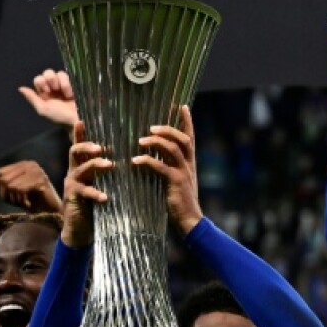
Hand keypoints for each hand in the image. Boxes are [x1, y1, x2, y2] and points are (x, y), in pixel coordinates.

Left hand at [0, 161, 62, 212]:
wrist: (51, 214)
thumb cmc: (33, 202)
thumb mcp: (13, 193)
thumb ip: (0, 184)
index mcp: (24, 164)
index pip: (0, 173)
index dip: (3, 189)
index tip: (15, 196)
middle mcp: (31, 164)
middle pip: (4, 179)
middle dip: (9, 195)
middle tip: (20, 201)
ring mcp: (37, 172)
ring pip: (11, 185)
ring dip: (16, 199)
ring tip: (26, 203)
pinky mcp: (41, 181)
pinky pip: (20, 189)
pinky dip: (21, 200)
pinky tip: (29, 204)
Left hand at [19, 68, 78, 127]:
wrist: (77, 120)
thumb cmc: (60, 117)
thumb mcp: (43, 109)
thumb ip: (32, 98)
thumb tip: (20, 88)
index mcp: (44, 94)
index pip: (38, 79)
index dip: (42, 83)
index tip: (47, 93)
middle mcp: (53, 88)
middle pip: (48, 73)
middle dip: (51, 79)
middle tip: (55, 90)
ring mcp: (64, 86)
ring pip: (58, 73)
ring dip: (60, 82)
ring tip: (65, 94)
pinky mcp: (73, 85)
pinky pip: (68, 76)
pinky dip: (68, 84)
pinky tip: (70, 94)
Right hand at [59, 121, 111, 248]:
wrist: (81, 230)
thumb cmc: (96, 206)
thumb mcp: (103, 185)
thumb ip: (109, 173)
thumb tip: (127, 159)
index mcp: (82, 166)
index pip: (81, 145)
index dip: (80, 133)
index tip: (82, 119)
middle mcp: (74, 172)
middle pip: (75, 151)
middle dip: (88, 146)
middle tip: (102, 147)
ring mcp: (72, 185)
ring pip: (81, 169)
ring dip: (95, 165)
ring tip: (110, 165)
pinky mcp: (73, 198)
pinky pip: (84, 192)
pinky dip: (96, 193)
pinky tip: (106, 197)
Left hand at [132, 105, 202, 233]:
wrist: (190, 221)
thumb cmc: (179, 202)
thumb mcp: (177, 181)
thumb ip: (170, 167)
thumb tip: (155, 155)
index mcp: (190, 162)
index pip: (190, 137)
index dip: (187, 121)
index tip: (182, 106)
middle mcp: (189, 164)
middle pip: (182, 139)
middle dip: (168, 129)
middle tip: (151, 126)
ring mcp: (184, 173)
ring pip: (173, 149)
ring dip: (157, 142)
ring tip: (141, 141)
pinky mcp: (176, 182)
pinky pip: (161, 167)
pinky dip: (148, 161)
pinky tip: (136, 160)